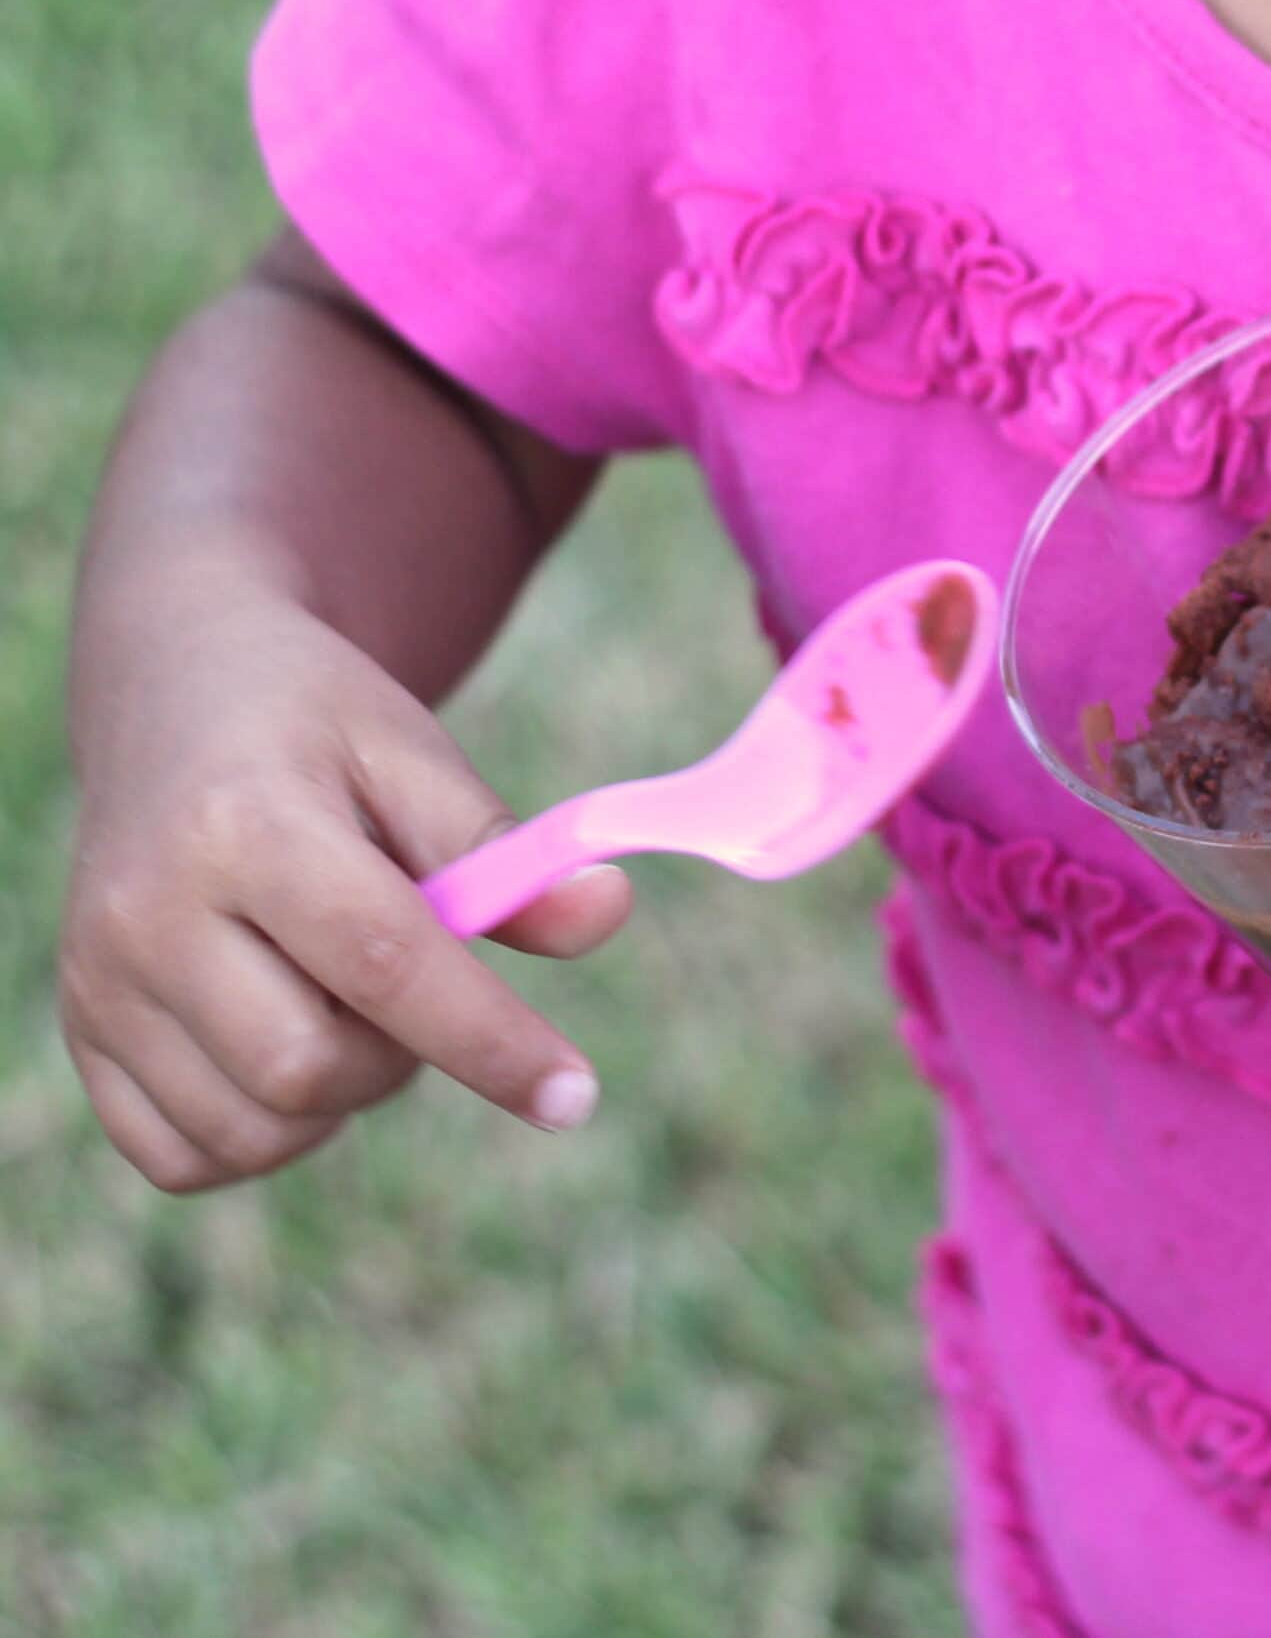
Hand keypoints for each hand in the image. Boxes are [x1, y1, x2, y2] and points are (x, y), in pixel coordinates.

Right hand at [58, 586, 626, 1193]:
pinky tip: (292, 1044)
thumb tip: (606, 913)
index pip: (382, 964)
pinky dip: (265, 1133)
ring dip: (341, 1097)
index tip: (575, 1097)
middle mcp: (146, 912)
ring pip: (252, 1128)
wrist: (176, 697)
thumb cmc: (317, 729)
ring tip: (349, 998)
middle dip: (404, 1055)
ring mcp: (99, 981)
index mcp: (243, 824)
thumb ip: (505, 852)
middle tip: (417, 981)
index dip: (489, 1040)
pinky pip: (185, 1156)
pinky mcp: (81, 1033)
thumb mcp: (418, 755)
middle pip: (307, 1067)